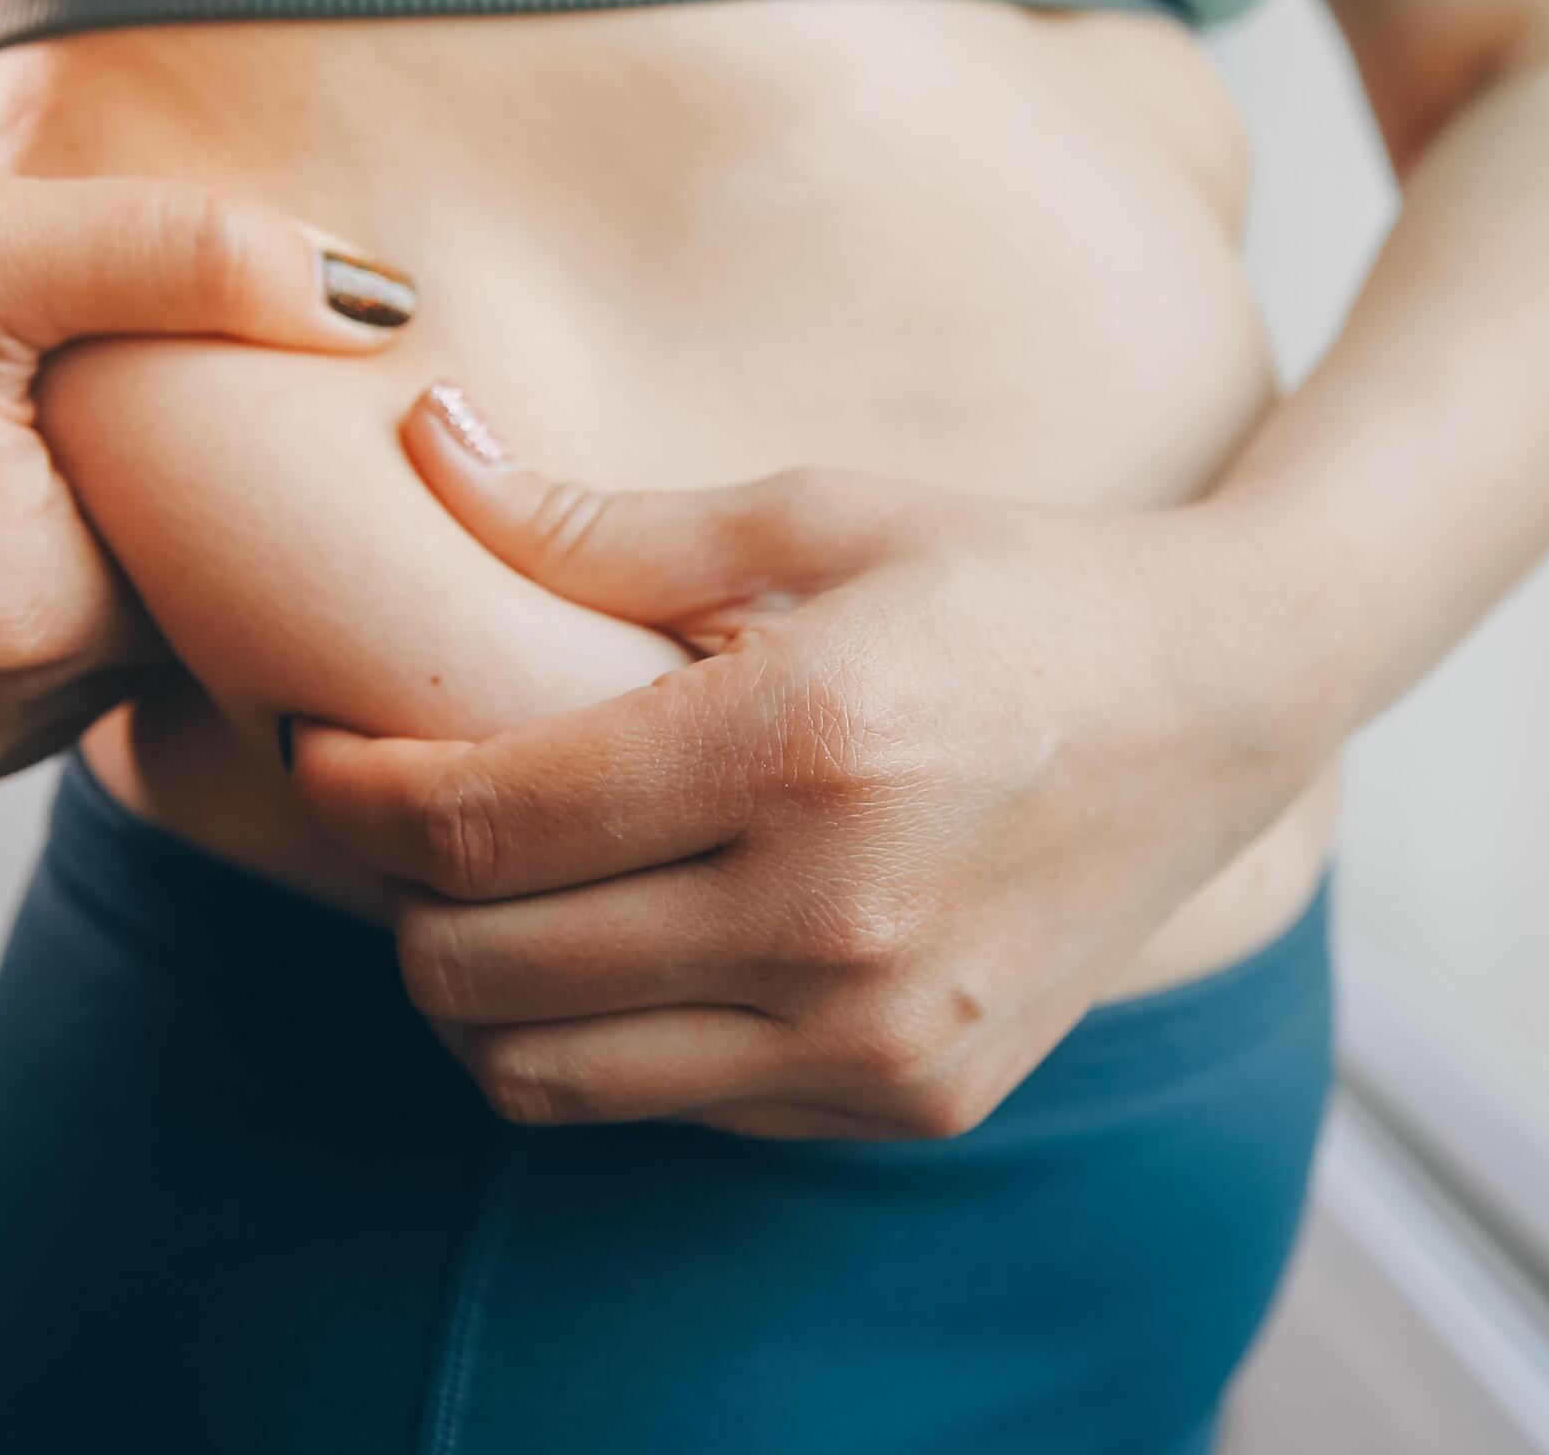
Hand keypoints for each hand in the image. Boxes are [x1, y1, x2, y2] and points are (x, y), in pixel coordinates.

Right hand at [0, 164, 417, 838]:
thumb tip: (390, 305)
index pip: (209, 575)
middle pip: (131, 644)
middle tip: (19, 431)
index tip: (115, 409)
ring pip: (46, 696)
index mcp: (5, 617)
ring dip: (31, 604)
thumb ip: (199, 262)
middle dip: (108, 545)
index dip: (187, 488)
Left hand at [288, 383, 1334, 1140]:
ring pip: (550, 1078)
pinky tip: (649, 932)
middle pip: (482, 971)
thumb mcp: (820, 514)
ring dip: (480, 990)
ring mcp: (881, 1033)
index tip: (318, 744)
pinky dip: (615, 1034)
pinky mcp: (916, 1098)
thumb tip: (420, 446)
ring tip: (502, 889)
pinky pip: (676, 1103)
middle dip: (393, 893)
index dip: (350, 793)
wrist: (1230, 700)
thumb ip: (596, 522)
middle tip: (402, 810)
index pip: (481, 823)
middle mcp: (839, 917)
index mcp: (806, 743)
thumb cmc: (1015, 583)